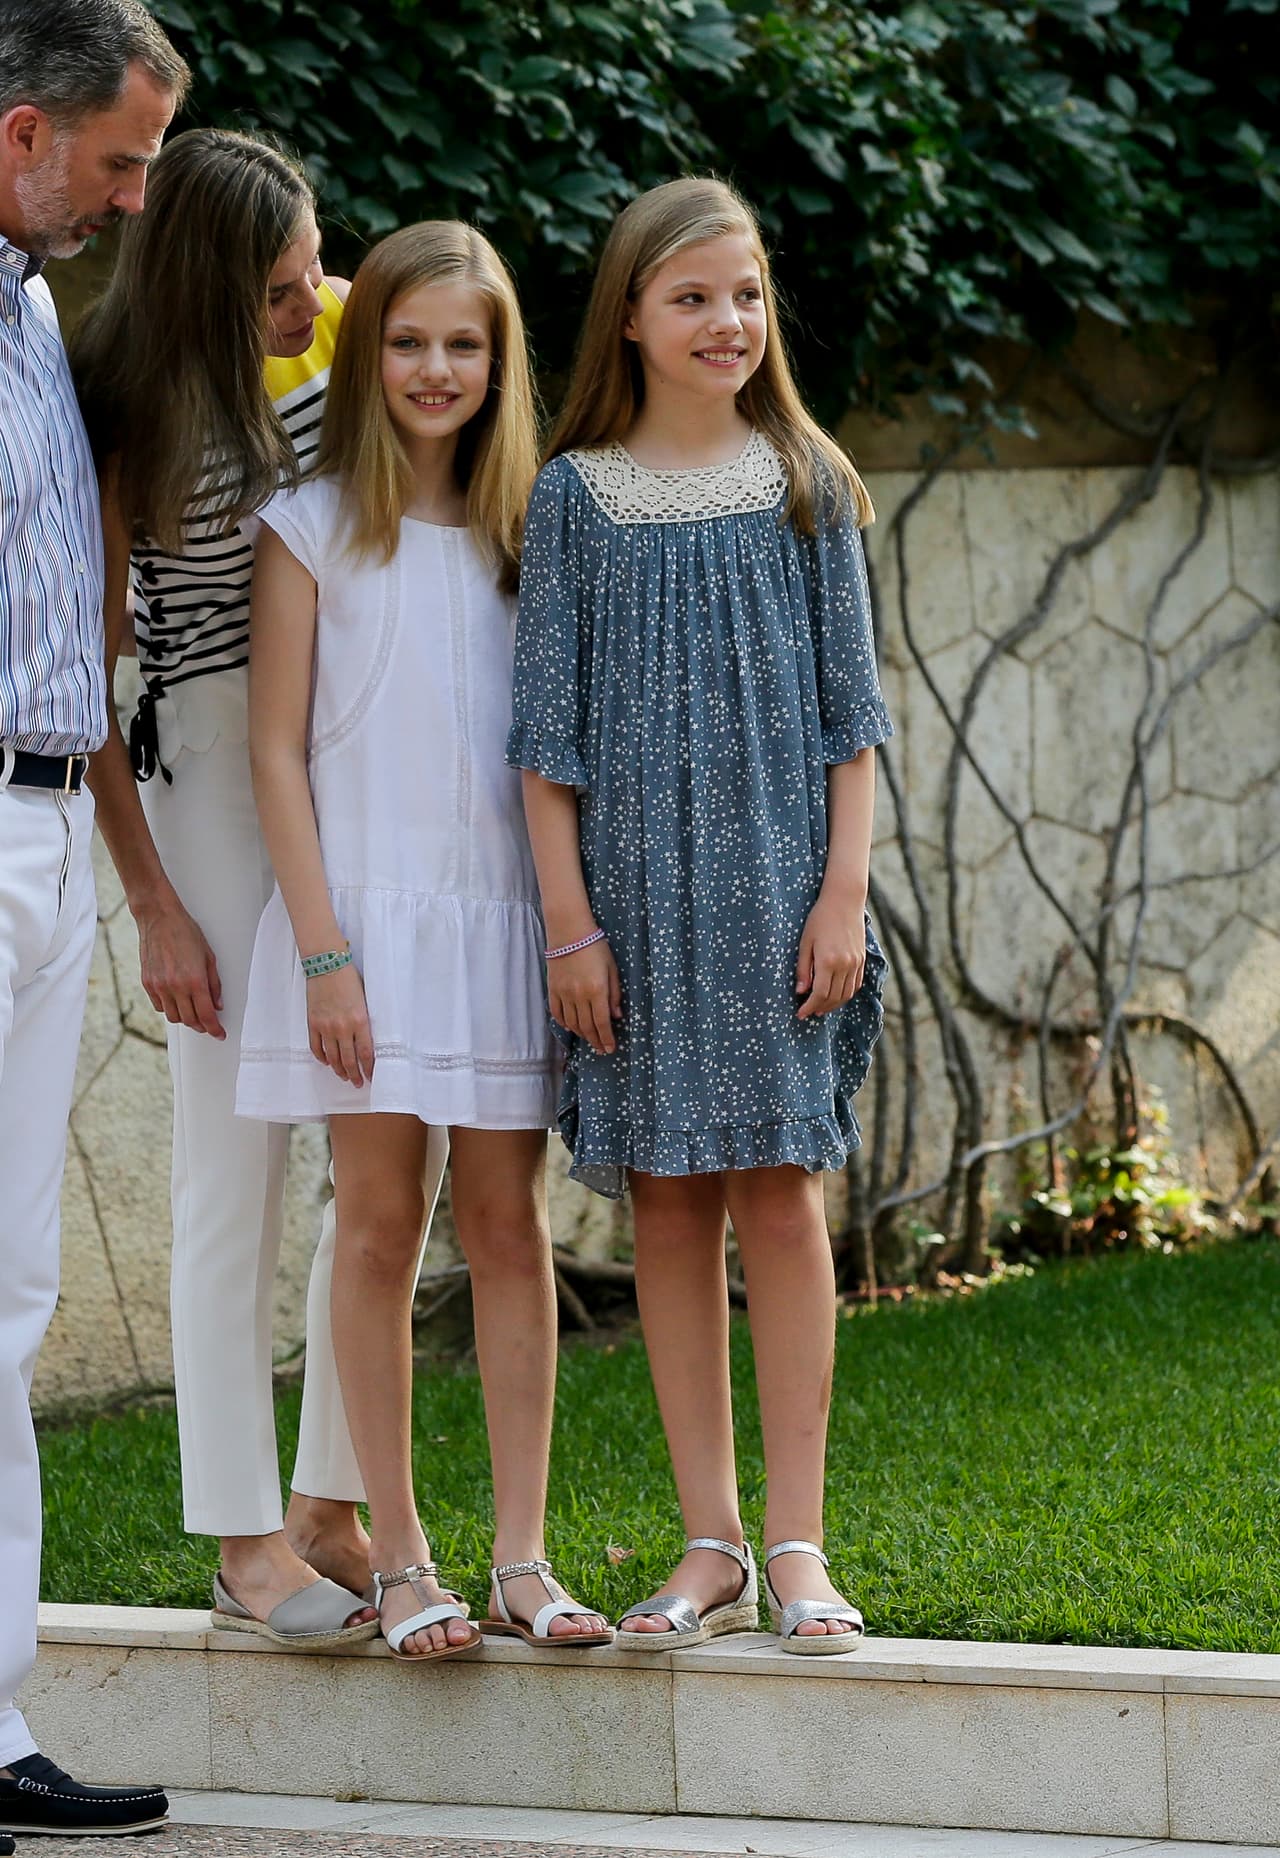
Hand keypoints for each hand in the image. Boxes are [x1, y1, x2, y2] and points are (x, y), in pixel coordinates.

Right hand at [136, 899, 224, 1037]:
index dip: (214, 1029)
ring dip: (185, 1019)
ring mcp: (159, 986)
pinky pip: (159, 1006)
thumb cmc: (185, 932)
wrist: (159, 918)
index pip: (206, 1015)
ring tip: (193, 1012)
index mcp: (195, 980)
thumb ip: (214, 984)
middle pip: (190, 1020)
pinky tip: (176, 1001)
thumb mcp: (209, 956)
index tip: (219, 1033)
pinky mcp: (147, 983)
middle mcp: (176, 986)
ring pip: (173, 1017)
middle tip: (209, 1024)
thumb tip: (217, 1004)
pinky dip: (169, 1008)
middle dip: (202, 1026)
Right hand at [306, 963, 374, 1085]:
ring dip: (339, 1070)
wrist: (327, 963)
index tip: (371, 1076)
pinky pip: (316, 1047)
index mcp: (360, 1021)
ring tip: (344, 1076)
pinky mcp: (313, 1023)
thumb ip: (365, 1020)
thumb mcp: (365, 999)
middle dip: (355, 1075)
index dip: (369, 1068)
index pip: (366, 1053)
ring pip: (333, 1057)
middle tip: (358, 1083)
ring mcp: (326, 1027)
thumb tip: (367, 1039)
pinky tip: (327, 1062)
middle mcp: (343, 1028)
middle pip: (349, 1060)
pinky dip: (322, 1057)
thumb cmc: (349, 977)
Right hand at [547, 938, 621, 1054]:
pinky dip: (564, 1023)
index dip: (607, 1038)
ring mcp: (564, 993)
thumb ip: (615, 994)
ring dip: (582, 1035)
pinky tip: (571, 1028)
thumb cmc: (595, 946)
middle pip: (587, 1026)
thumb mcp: (612, 968)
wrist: (569, 932)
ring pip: (572, 1023)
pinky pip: (557, 1013)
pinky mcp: (553, 989)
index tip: (610, 1048)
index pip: (602, 1022)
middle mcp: (579, 995)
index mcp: (597, 990)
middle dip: (596, 1041)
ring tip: (590, 1040)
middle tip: (601, 1050)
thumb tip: (616, 1016)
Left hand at [796, 893, 865, 1019]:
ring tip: (821, 1007)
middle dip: (820, 1008)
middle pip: (833, 997)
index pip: (819, 994)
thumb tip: (801, 991)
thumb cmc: (820, 919)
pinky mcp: (862, 960)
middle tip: (808, 1012)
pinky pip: (855, 985)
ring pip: (846, 994)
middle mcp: (845, 964)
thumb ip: (803, 969)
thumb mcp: (805, 942)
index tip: (800, 1014)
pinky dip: (845, 994)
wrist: (844, 901)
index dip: (809, 1007)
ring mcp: (856, 963)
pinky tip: (835, 995)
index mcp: (828, 961)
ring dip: (833, 1004)